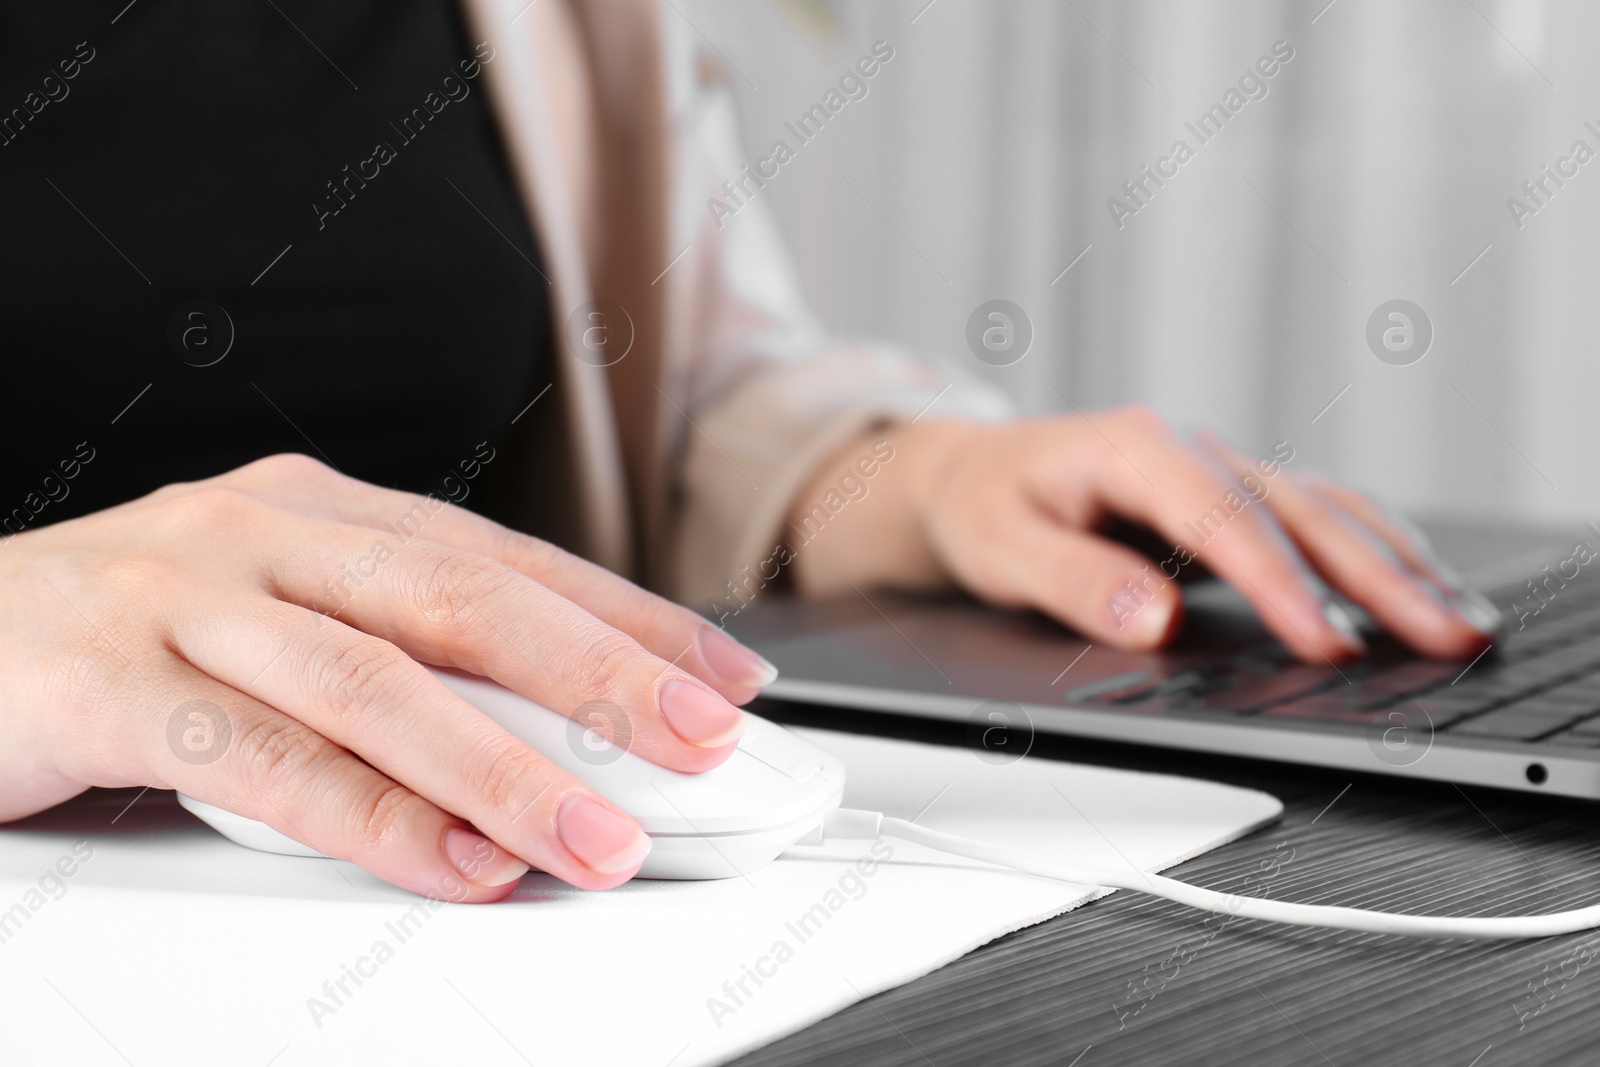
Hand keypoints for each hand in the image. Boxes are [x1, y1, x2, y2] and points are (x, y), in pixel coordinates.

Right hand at [0, 454, 777, 899]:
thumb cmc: (125, 635)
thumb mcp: (277, 619)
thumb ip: (392, 657)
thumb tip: (542, 734)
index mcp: (323, 511)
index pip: (509, 561)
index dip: (628, 617)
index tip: (723, 675)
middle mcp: (266, 534)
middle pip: (468, 602)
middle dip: (603, 675)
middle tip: (703, 739)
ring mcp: (187, 597)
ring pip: (379, 681)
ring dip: (507, 768)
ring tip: (601, 834)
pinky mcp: (109, 681)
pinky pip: (266, 759)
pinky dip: (374, 818)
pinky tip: (455, 862)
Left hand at [786, 408, 1497, 663]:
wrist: (972, 474)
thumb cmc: (984, 508)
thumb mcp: (1000, 548)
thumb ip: (1073, 582)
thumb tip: (1154, 619)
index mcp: (1133, 450)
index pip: (1222, 522)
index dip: (1279, 585)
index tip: (1326, 644)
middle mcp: (1190, 449)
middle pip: (1297, 512)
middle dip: (1376, 579)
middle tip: (1442, 639)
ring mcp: (1219, 467)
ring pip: (1324, 511)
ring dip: (1395, 565)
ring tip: (1459, 622)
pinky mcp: (1231, 494)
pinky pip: (1316, 515)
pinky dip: (1374, 550)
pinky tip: (1416, 581)